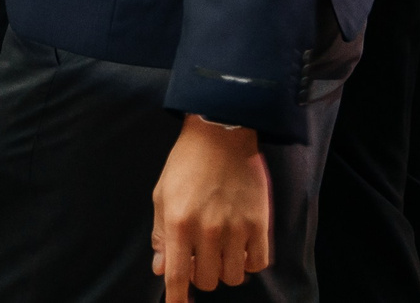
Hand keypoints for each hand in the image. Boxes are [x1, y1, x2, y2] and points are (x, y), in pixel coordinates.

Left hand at [152, 116, 270, 299]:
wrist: (221, 133)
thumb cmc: (186, 164)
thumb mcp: (162, 195)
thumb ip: (160, 234)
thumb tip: (160, 269)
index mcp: (178, 222)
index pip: (178, 275)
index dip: (177, 299)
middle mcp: (207, 229)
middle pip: (207, 280)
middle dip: (202, 274)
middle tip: (201, 257)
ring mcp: (236, 228)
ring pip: (233, 277)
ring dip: (226, 270)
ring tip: (222, 250)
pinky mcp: (259, 224)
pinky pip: (258, 263)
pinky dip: (249, 262)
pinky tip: (241, 247)